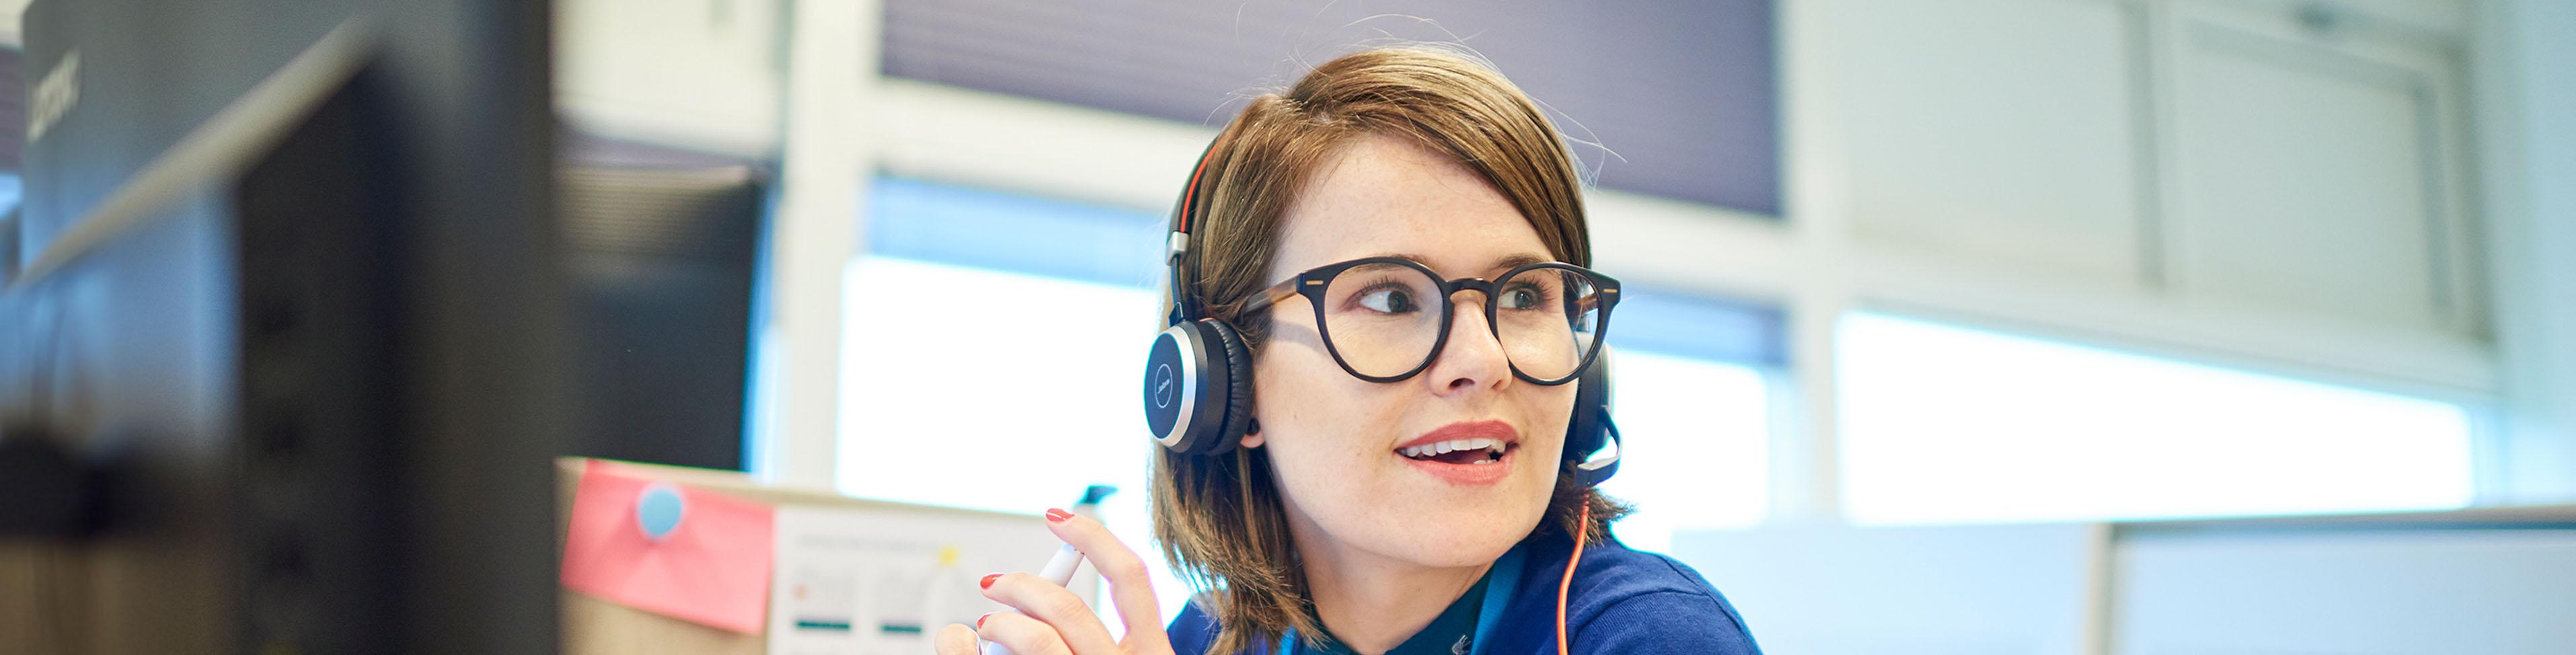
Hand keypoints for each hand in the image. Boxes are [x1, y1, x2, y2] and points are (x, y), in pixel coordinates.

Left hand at [933, 509, 1175, 654]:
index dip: (1093, 539)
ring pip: (1038, 638)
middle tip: (994, 584)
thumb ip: (1080, 635)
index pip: (1132, 578)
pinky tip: (968, 645)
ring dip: (1001, 625)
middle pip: (1069, 607)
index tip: (1057, 516)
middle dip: (1022, 587)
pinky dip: (975, 645)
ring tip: (986, 627)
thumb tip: (1029, 610)